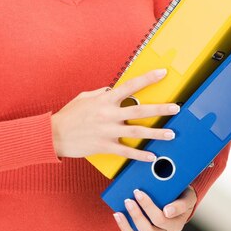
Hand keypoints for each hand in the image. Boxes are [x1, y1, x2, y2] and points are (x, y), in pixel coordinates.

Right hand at [51, 68, 179, 160]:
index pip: (131, 86)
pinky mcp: (104, 147)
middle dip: (160, 109)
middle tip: (176, 108)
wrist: (54, 135)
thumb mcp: (85, 97)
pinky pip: (126, 152)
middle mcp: (109, 114)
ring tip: (171, 134)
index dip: (148, 79)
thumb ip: (102, 93)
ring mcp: (108, 131)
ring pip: (137, 132)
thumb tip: (114, 89)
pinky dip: (140, 155)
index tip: (162, 73)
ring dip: (156, 133)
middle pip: (140, 110)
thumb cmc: (70, 115)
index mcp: (105, 99)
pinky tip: (152, 157)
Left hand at [113, 185, 196, 230]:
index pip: (179, 212)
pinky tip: (118, 214)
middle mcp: (170, 230)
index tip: (166, 209)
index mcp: (180, 216)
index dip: (173, 211)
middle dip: (147, 208)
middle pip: (160, 222)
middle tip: (137, 192)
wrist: (174, 205)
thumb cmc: (178, 195)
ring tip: (127, 202)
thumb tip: (164, 200)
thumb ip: (178, 194)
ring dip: (135, 218)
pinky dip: (125, 227)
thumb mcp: (184, 192)